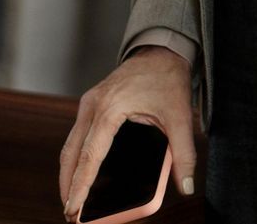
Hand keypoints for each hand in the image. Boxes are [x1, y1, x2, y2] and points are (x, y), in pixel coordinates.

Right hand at [60, 45, 195, 220]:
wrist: (162, 50)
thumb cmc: (169, 80)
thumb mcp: (180, 116)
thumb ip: (184, 152)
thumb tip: (187, 185)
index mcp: (110, 109)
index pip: (90, 156)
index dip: (80, 186)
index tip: (73, 209)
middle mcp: (92, 105)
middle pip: (71, 154)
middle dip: (68, 186)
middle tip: (71, 214)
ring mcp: (88, 103)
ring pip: (70, 145)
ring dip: (68, 173)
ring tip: (72, 200)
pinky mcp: (90, 102)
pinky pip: (76, 135)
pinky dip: (74, 157)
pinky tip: (79, 173)